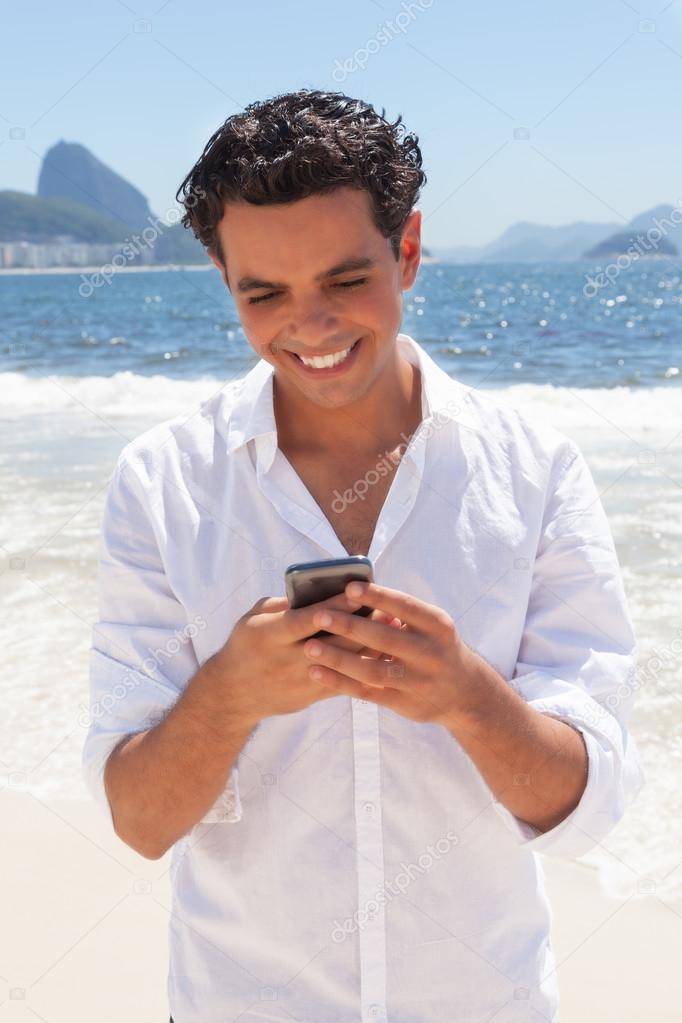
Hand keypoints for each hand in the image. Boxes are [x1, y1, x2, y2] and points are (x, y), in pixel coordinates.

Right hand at [203, 589, 403, 726]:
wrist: (233, 694)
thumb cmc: (247, 644)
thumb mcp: (254, 617)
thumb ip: (284, 604)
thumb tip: (319, 590)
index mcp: (271, 636)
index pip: (308, 619)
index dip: (335, 606)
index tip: (359, 590)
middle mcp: (288, 660)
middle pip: (334, 644)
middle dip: (363, 626)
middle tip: (388, 608)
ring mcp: (302, 681)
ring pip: (345, 665)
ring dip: (372, 646)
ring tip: (393, 628)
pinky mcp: (312, 696)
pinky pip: (346, 681)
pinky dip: (366, 665)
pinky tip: (384, 651)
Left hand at [300, 580, 483, 727]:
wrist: (466, 693)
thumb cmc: (436, 647)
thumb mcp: (432, 626)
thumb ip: (402, 613)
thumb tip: (355, 591)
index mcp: (437, 625)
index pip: (405, 607)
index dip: (377, 596)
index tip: (349, 587)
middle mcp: (430, 653)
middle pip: (384, 638)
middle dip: (350, 626)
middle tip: (319, 615)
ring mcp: (417, 682)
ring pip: (372, 670)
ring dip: (339, 658)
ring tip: (310, 646)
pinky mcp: (404, 704)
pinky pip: (367, 693)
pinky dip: (340, 682)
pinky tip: (317, 672)